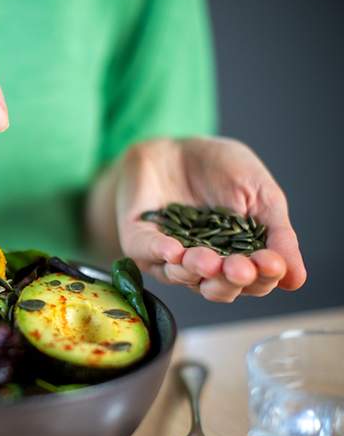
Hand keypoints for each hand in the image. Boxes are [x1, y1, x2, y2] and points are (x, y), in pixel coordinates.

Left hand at [115, 137, 305, 301]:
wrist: (176, 146)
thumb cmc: (222, 170)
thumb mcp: (261, 195)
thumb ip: (278, 233)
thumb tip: (297, 279)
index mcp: (237, 258)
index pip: (254, 281)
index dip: (263, 276)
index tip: (271, 263)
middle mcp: (203, 265)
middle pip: (219, 289)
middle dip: (230, 280)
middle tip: (240, 268)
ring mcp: (169, 257)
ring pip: (182, 276)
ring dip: (196, 269)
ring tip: (207, 259)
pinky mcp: (139, 241)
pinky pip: (147, 253)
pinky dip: (160, 252)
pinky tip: (174, 250)